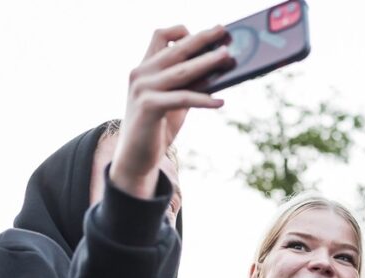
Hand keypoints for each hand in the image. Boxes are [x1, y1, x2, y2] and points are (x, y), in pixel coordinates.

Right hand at [111, 25, 233, 198]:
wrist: (136, 158)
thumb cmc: (158, 127)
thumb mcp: (175, 101)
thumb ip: (189, 84)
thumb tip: (219, 69)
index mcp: (144, 67)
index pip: (161, 35)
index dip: (184, 31)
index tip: (209, 33)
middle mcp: (140, 73)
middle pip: (176, 47)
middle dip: (203, 39)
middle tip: (225, 34)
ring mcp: (142, 89)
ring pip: (181, 71)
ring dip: (207, 63)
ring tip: (227, 59)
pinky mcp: (148, 106)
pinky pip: (182, 98)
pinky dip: (203, 99)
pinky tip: (220, 102)